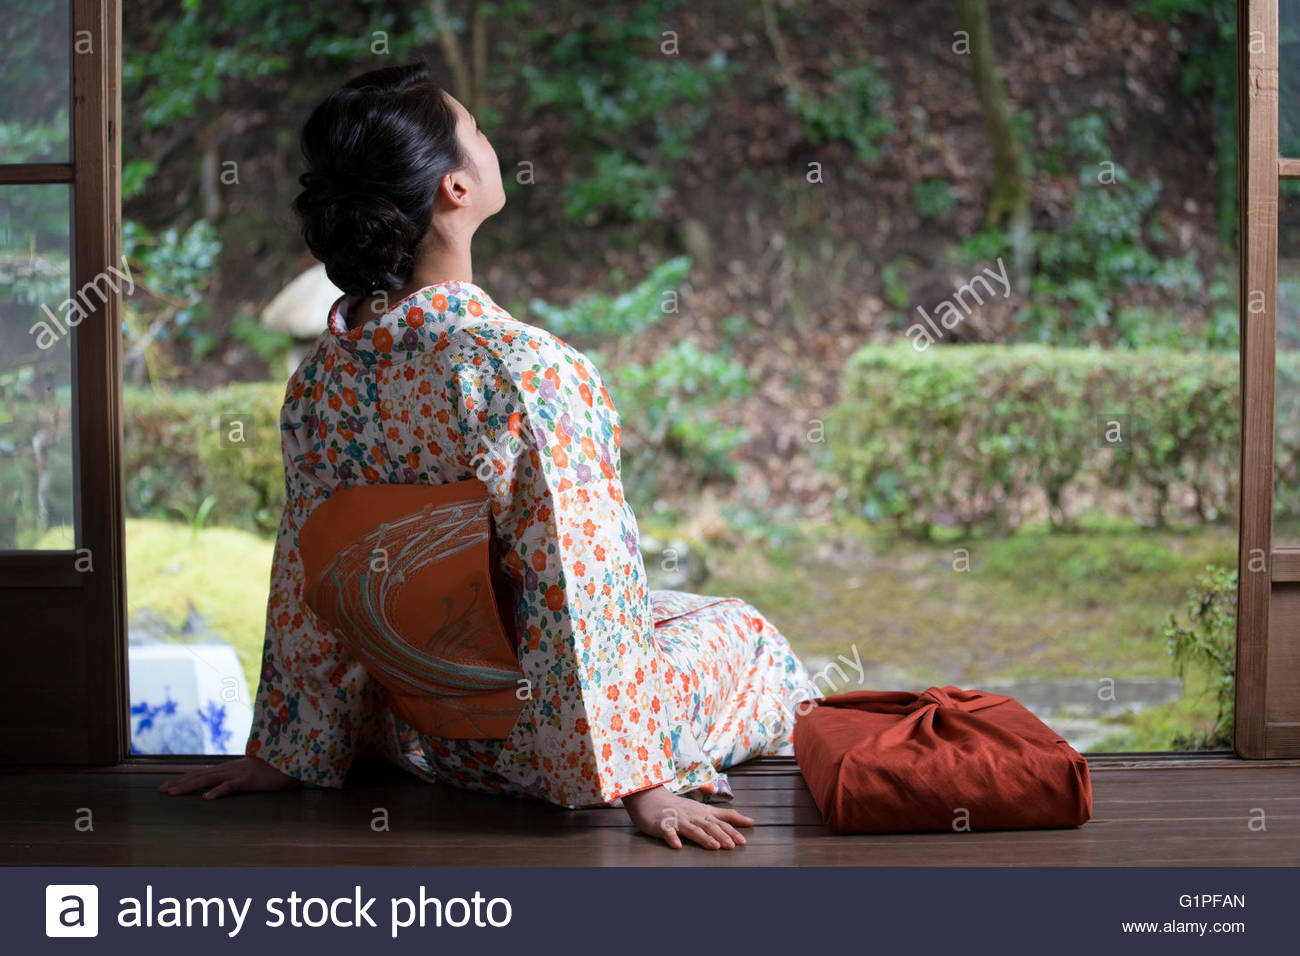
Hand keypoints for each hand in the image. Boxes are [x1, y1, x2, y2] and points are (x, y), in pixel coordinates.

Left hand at [157, 756, 302, 799]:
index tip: (168, 785)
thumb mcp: (255, 772)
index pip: (202, 773)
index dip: (185, 778)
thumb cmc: (276, 767)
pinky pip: (230, 787)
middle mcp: (229, 769)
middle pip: (198, 775)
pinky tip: (206, 799)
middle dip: (179, 783)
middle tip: (161, 790)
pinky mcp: (248, 780)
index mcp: (230, 768)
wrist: (293, 759)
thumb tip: (235, 781)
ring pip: (207, 779)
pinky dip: (218, 792)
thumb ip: (243, 776)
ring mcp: (238, 773)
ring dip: (188, 786)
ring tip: (172, 793)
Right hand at [621, 784, 754, 849]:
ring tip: (713, 846)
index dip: (732, 831)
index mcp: (702, 813)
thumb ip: (726, 815)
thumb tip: (750, 821)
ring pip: (692, 829)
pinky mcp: (662, 825)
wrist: (651, 798)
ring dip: (703, 837)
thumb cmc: (679, 807)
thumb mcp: (704, 809)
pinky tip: (677, 845)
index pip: (720, 822)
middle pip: (709, 826)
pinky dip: (672, 838)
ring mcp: (677, 820)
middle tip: (732, 846)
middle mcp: (692, 816)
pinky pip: (667, 832)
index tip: (743, 841)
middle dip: (721, 836)